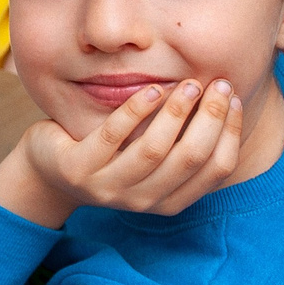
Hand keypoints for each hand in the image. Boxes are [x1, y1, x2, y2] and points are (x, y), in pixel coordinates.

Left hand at [0, 78, 243, 228]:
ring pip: (153, 150)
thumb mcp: (152, 155)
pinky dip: (136, 110)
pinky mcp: (78, 170)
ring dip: (176, 113)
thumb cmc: (112, 154)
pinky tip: (152, 88)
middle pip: (189, 159)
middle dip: (210, 118)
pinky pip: (113, 136)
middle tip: (218, 83)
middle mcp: (141, 201)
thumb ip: (183, 141)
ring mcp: (107, 188)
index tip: (234, 98)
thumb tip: (228, 99)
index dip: (231, 133)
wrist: (49, 170)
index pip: (216, 170)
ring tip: (188, 83)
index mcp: (169, 200)